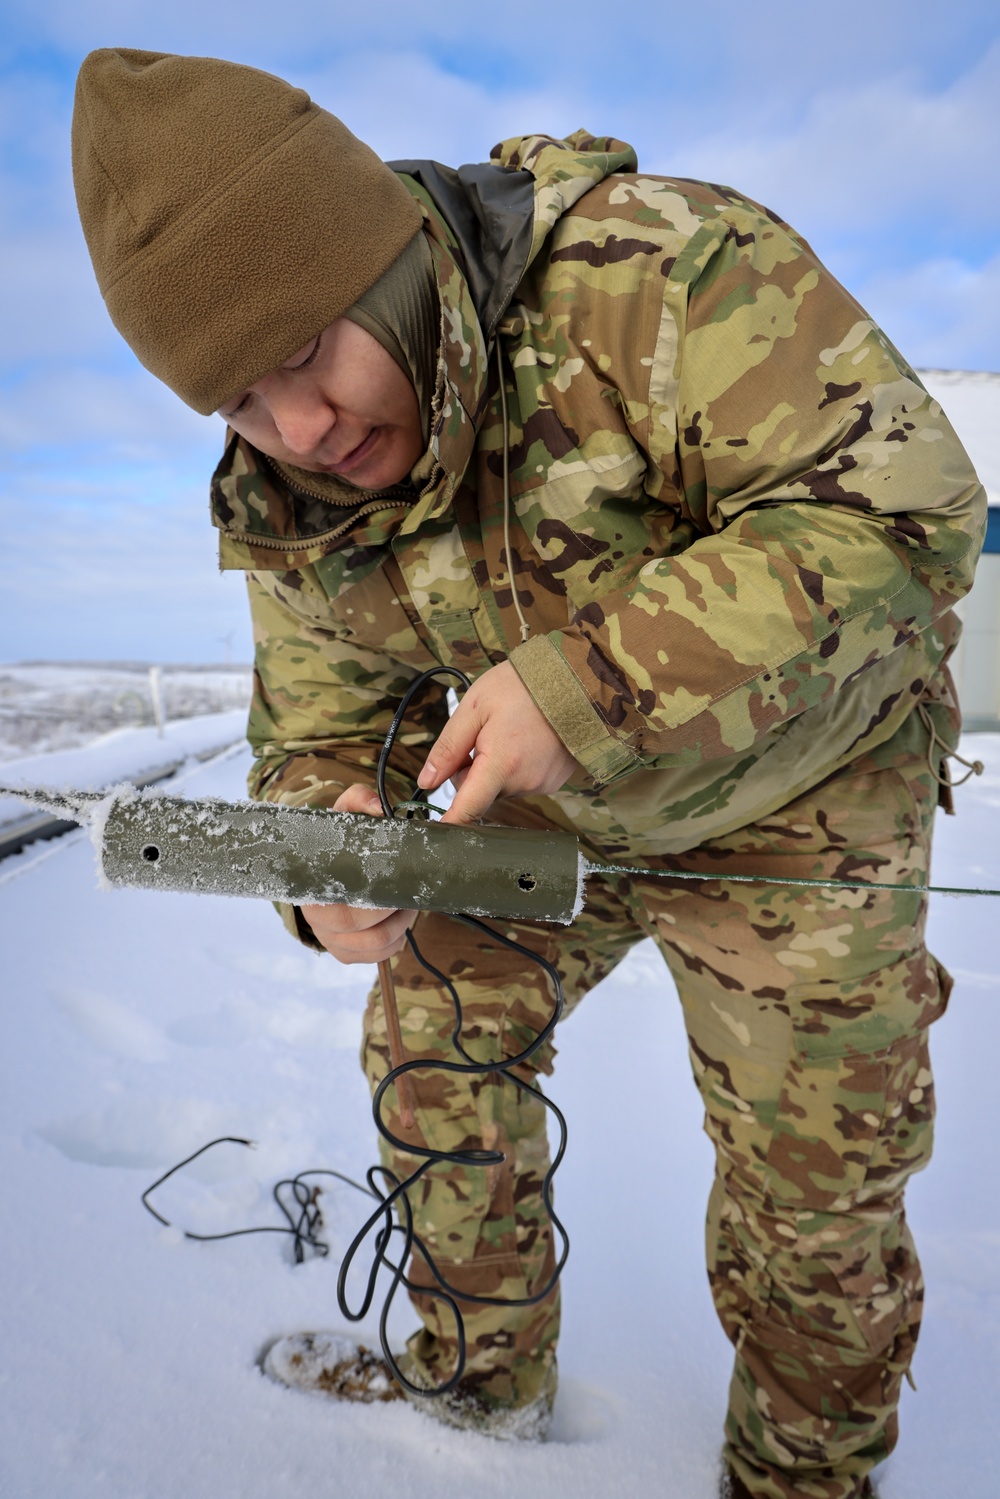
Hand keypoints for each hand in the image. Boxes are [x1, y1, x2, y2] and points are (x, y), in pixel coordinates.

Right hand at [300, 783, 415, 963]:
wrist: (321, 869)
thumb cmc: (336, 844)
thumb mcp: (342, 816)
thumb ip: (358, 801)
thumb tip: (378, 807)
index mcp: (312, 887)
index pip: (346, 902)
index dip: (377, 895)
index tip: (395, 878)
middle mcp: (316, 919)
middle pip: (364, 927)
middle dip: (396, 911)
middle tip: (409, 892)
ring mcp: (330, 941)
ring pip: (377, 944)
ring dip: (401, 925)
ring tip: (407, 904)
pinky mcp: (344, 954)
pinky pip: (379, 956)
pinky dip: (396, 940)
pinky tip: (398, 921)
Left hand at [417, 660, 577, 824]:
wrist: (574, 678)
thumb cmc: (523, 686)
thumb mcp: (475, 708)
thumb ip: (448, 748)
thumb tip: (427, 780)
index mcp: (501, 765)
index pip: (467, 809)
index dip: (449, 824)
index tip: (435, 834)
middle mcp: (525, 782)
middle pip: (482, 793)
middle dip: (474, 772)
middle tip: (482, 736)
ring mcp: (544, 784)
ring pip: (502, 787)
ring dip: (497, 768)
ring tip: (511, 732)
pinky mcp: (555, 781)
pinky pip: (523, 782)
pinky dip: (518, 767)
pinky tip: (527, 740)